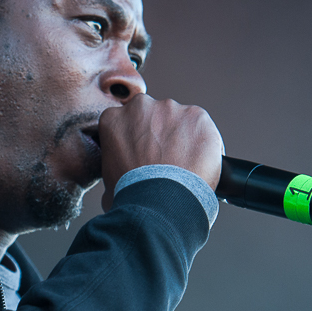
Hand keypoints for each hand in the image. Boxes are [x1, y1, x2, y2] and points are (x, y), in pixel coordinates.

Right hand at [99, 94, 222, 210]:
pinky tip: (199, 163)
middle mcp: (140, 106)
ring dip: (182, 137)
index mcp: (113, 119)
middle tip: (164, 159)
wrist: (159, 203)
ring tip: (184, 165)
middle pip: (153, 116)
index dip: (136, 139)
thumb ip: (116, 162)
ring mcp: (170, 109)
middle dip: (158, 133)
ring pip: (179, 120)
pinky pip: (202, 127)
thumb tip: (124, 172)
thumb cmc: (132, 195)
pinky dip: (203, 143)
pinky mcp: (197, 116)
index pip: (126, 122)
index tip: (143, 153)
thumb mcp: (108, 177)